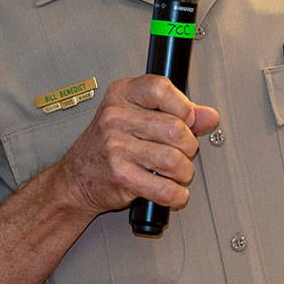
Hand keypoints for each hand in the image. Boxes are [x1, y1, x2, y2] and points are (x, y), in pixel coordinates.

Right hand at [56, 75, 219, 217]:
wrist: (75, 178)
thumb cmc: (106, 144)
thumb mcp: (136, 116)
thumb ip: (175, 112)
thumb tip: (208, 116)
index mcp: (121, 94)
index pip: (161, 89)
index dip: (183, 106)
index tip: (187, 120)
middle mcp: (116, 118)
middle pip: (176, 129)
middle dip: (189, 146)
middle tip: (183, 151)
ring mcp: (116, 148)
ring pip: (174, 160)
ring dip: (184, 171)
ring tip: (177, 172)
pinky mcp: (121, 177)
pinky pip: (164, 188)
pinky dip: (176, 194)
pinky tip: (173, 190)